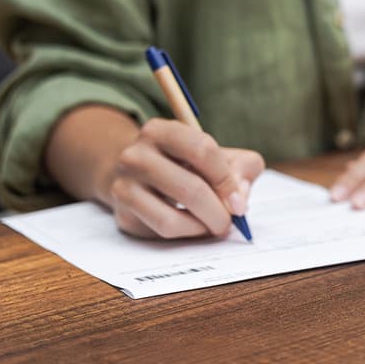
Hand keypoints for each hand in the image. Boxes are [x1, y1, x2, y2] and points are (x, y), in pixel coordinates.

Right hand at [103, 118, 264, 238]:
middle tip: (230, 221)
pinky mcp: (123, 213)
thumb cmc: (186, 163)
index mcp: (161, 130)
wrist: (138, 174)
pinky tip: (194, 226)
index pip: (202, 150)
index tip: (238, 199)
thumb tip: (239, 200)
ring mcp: (125, 185)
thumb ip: (242, 167)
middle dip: (219, 211)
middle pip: (191, 189)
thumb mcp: (217, 154)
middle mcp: (136, 155)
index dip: (227, 178)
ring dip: (202, 227)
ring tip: (213, 225)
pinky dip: (186, 233)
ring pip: (172, 219)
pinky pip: (162, 231)